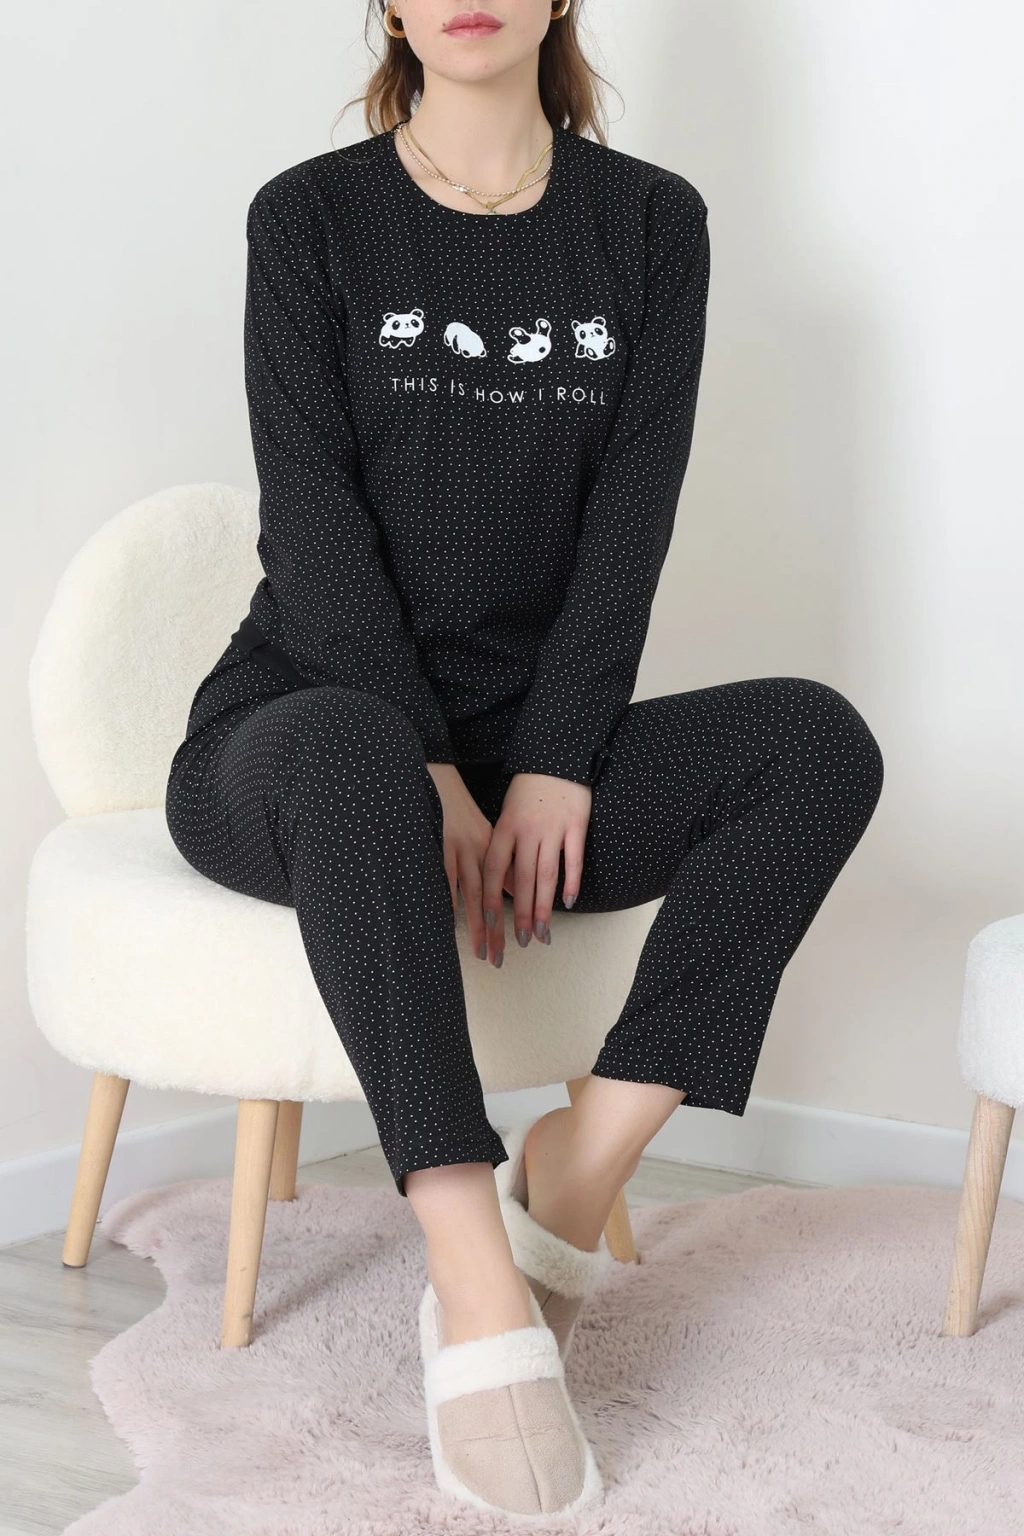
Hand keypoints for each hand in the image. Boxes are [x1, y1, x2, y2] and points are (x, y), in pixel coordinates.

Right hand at [427, 763, 515, 967]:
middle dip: (496, 930)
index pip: (506, 887)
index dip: (514, 914)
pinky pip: (446, 875)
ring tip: (482, 950)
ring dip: (478, 923)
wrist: (437, 779)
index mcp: (492, 846)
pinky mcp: (438, 844)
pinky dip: (450, 896)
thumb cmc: (459, 809)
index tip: (518, 942)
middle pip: (491, 896)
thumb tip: (516, 890)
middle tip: (500, 959)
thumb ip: (501, 862)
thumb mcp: (486, 832)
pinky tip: (453, 918)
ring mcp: (458, 847)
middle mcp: (478, 849)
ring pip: (472, 892)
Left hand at [482, 772, 590, 960]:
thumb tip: (501, 884)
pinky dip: (571, 882)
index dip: (490, 896)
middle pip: (522, 879)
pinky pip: (573, 859)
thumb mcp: (507, 814)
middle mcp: (527, 830)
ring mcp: (553, 828)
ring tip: (542, 934)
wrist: (557, 759)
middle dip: (521, 914)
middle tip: (520, 941)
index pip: (494, 868)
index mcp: (505, 828)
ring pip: (547, 875)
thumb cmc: (528, 791)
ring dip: (544, 907)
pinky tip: (569, 902)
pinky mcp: (576, 825)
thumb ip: (505, 846)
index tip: (488, 922)